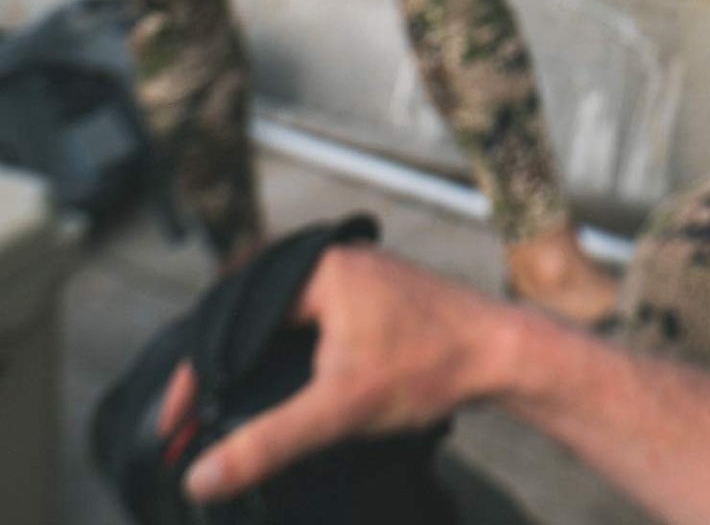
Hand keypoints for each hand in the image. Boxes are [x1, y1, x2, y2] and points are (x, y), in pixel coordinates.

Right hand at [159, 245, 511, 504]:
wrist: (506, 355)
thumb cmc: (433, 367)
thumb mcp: (340, 409)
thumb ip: (268, 442)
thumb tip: (199, 476)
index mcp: (322, 270)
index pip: (233, 315)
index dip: (195, 372)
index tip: (174, 423)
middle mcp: (337, 262)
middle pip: (252, 314)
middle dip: (216, 369)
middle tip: (188, 423)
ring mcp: (359, 279)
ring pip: (282, 320)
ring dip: (251, 364)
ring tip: (219, 415)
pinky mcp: (376, 301)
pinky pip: (311, 324)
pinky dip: (285, 358)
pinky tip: (275, 394)